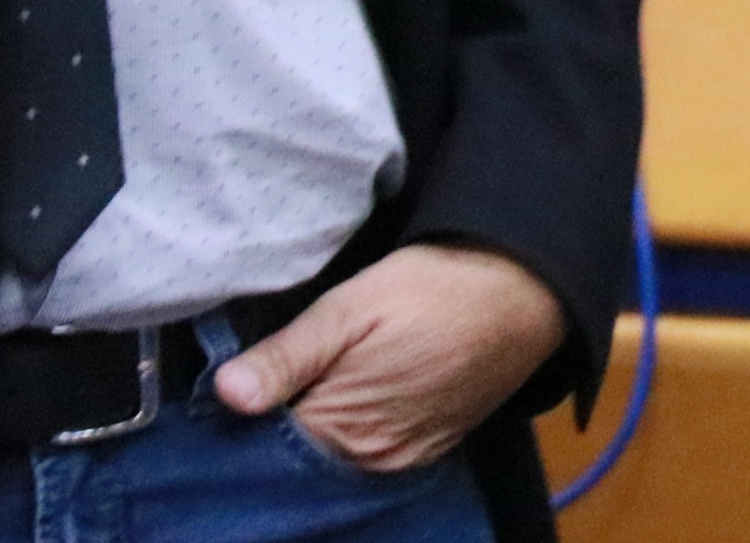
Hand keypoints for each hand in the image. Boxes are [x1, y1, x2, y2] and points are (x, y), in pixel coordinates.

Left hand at [211, 243, 568, 475]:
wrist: (523, 288)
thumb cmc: (435, 288)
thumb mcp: (351, 306)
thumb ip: (287, 355)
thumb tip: (225, 395)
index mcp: (346, 430)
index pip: (266, 449)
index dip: (242, 419)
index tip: (228, 386)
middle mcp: (374, 461)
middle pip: (299, 461)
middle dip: (274, 428)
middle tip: (261, 379)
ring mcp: (405, 459)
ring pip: (333, 458)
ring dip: (311, 430)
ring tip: (302, 382)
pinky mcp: (429, 447)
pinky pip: (369, 453)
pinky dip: (349, 432)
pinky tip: (343, 393)